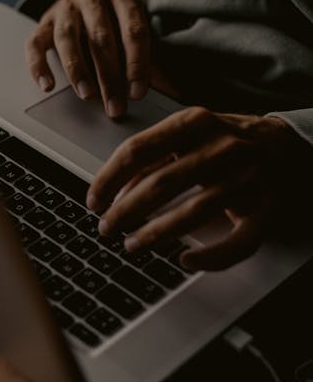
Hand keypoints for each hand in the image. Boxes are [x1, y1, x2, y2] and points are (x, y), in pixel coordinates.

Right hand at [25, 0, 149, 118]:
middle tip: (115, 107)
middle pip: (101, 37)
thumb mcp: (136, 37)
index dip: (137, 64)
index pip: (133, 30)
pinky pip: (35, 44)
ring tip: (87, 95)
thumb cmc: (115, 25)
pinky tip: (47, 86)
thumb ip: (152, 64)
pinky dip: (39, 66)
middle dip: (109, 76)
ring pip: (67, 38)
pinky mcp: (43, 23)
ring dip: (78, 70)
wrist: (84, 2)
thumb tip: (175, 94)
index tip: (138, 93)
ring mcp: (64, 7)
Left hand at [86, 107, 309, 270]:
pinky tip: (184, 259)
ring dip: (156, 233)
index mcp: (195, 122)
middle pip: (162, 183)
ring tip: (132, 245)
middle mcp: (222, 146)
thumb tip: (115, 188)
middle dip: (126, 210)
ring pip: (195, 211)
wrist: (289, 146)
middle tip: (105, 228)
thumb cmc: (228, 140)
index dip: (109, 178)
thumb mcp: (188, 134)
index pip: (139, 149)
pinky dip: (211, 257)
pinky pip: (238, 241)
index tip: (93, 200)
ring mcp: (246, 178)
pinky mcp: (265, 209)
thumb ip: (153, 157)